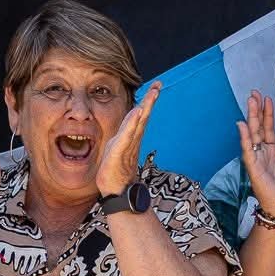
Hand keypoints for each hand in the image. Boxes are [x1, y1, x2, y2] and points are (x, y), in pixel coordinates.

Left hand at [96, 81, 159, 196]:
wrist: (116, 191)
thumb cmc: (115, 170)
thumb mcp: (117, 147)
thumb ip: (124, 135)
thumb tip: (129, 126)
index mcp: (132, 137)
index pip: (141, 115)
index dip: (148, 101)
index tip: (155, 87)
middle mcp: (133, 139)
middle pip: (144, 115)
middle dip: (151, 99)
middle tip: (158, 85)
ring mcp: (128, 145)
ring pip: (139, 122)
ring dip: (146, 106)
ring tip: (152, 93)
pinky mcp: (120, 151)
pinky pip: (127, 134)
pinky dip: (133, 122)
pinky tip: (139, 111)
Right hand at [237, 90, 274, 219]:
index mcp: (271, 152)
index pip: (268, 129)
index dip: (267, 114)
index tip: (267, 98)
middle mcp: (261, 154)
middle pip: (258, 128)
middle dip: (256, 110)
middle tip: (254, 93)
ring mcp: (256, 160)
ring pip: (252, 135)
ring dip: (251, 118)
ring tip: (250, 101)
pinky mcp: (254, 169)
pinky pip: (248, 150)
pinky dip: (245, 138)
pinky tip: (242, 125)